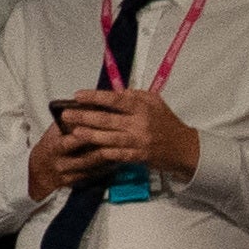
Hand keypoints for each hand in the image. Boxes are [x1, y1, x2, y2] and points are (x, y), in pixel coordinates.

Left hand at [61, 86, 195, 179]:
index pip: (115, 100)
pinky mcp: (137, 157)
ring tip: (72, 132)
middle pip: (107, 120)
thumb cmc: (165, 121)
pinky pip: (116, 154)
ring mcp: (138, 142)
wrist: (183, 148)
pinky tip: (88, 149)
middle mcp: (139, 124)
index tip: (77, 95)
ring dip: (89, 135)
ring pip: (108, 139)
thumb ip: (134, 96)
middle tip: (65, 115)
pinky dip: (101, 152)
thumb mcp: (154, 102)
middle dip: (84, 117)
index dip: (95, 97)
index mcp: (142, 107)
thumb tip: (113, 92)